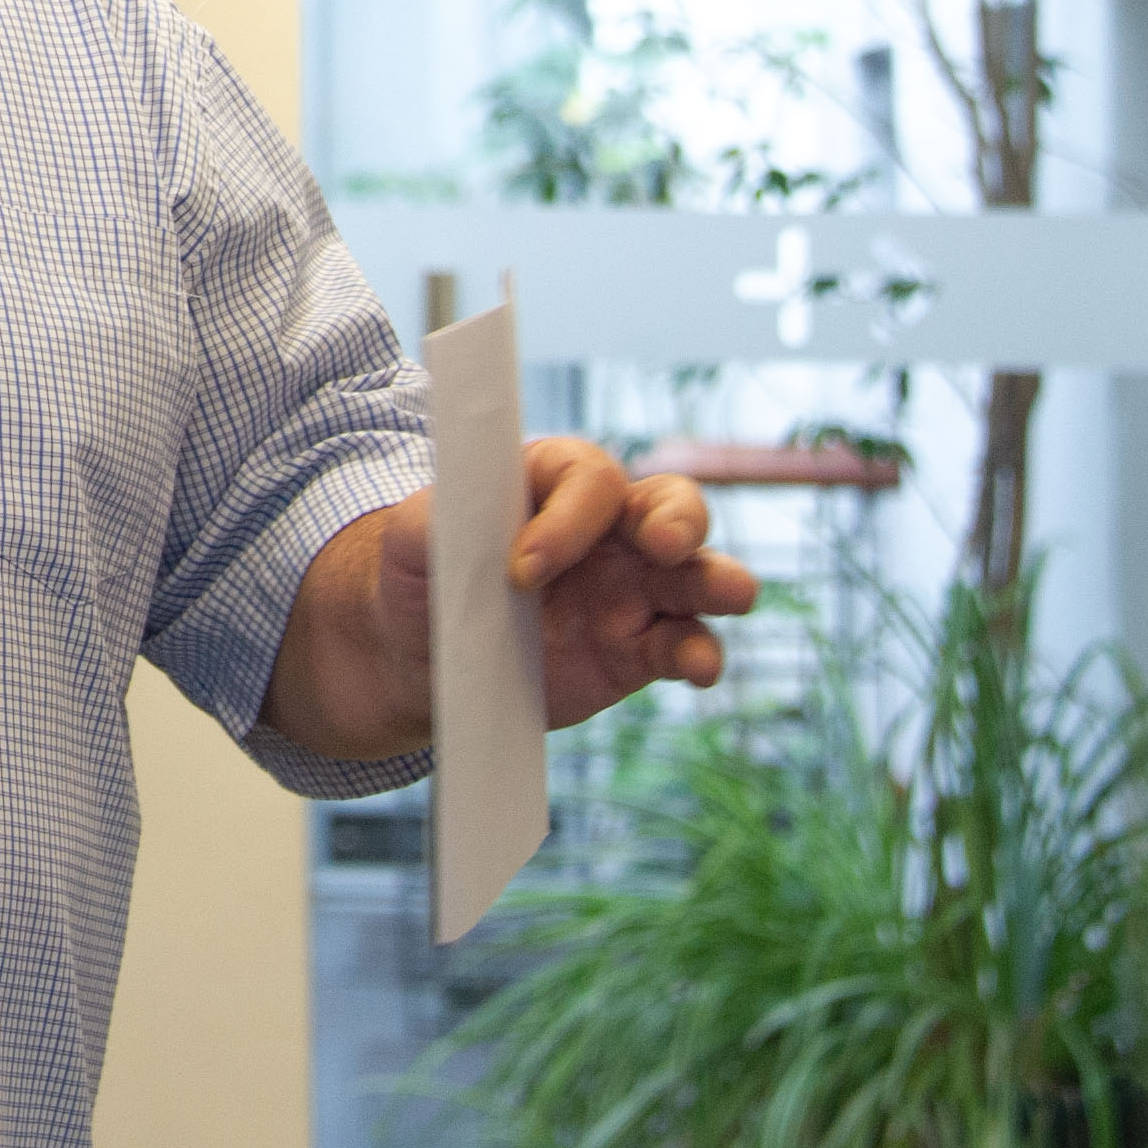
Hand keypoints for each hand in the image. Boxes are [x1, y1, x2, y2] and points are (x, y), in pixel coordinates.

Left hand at [379, 439, 761, 726]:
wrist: (422, 651)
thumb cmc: (423, 571)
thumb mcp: (413, 536)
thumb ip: (437, 517)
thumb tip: (462, 515)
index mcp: (555, 483)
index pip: (587, 478)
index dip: (566, 518)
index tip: (521, 570)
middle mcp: (608, 530)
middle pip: (671, 505)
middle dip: (679, 518)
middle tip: (665, 542)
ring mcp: (632, 591)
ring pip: (696, 576)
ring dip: (719, 581)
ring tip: (734, 594)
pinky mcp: (637, 652)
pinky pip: (683, 646)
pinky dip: (699, 655)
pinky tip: (700, 669)